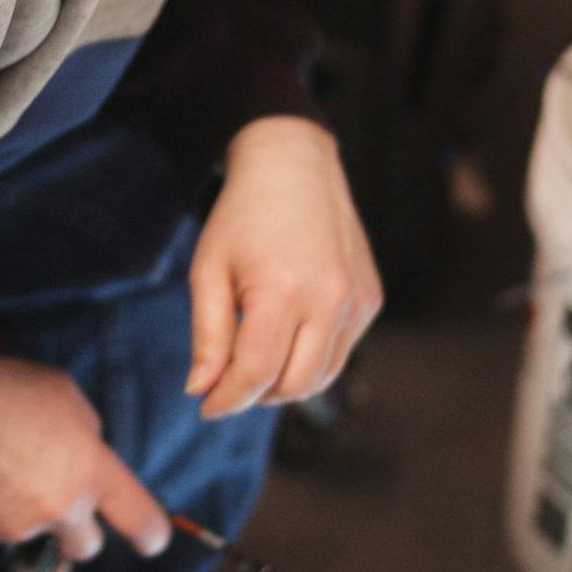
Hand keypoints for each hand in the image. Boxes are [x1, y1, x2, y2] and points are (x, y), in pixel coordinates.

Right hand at [0, 353, 169, 561]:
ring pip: (34, 534)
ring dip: (27, 513)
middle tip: (60, 504)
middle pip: (86, 547)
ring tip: (1, 468)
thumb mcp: (65, 396)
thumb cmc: (6, 391)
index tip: (152, 541)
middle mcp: (60, 509)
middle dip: (78, 532)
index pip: (139, 517)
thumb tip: (87, 454)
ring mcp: (17, 528)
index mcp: (91, 472)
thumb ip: (87, 434)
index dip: (150, 533)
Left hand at [187, 116, 383, 418]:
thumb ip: (207, 336)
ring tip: (255, 361)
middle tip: (227, 382)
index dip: (227, 398)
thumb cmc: (242, 218)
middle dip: (255, 395)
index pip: (256, 373)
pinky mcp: (370, 299)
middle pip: (292, 386)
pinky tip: (287, 332)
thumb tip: (201, 391)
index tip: (205, 405)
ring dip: (284, 383)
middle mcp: (330, 299)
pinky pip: (339, 351)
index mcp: (284, 290)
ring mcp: (357, 301)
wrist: (294, 166)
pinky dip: (310, 358)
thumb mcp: (209, 270)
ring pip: (321, 377)